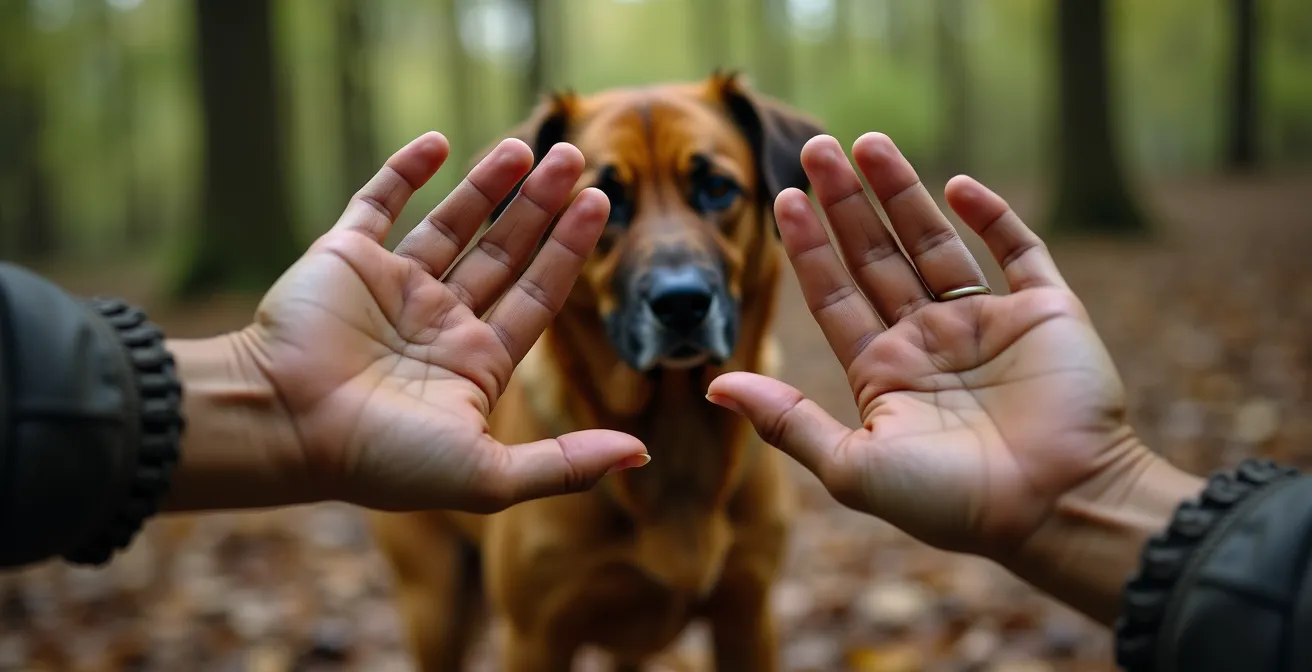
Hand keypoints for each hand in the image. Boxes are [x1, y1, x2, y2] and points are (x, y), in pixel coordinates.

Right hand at [225, 133, 647, 511]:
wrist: (282, 426)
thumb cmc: (381, 459)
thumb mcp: (487, 474)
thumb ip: (564, 464)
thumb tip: (641, 456)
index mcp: (473, 363)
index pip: (538, 293)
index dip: (570, 249)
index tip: (602, 203)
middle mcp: (438, 321)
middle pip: (505, 251)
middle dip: (542, 205)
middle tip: (577, 155)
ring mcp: (391, 287)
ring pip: (453, 222)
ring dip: (490, 183)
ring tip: (527, 143)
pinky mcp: (344, 257)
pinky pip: (379, 202)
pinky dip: (407, 171)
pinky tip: (440, 141)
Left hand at [707, 134, 1194, 597]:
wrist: (1058, 510)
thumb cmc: (952, 501)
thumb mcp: (851, 466)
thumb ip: (786, 419)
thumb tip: (713, 385)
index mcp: (885, 373)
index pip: (834, 295)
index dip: (809, 248)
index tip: (783, 199)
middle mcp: (929, 341)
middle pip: (876, 256)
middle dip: (844, 203)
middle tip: (813, 146)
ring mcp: (987, 322)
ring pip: (934, 241)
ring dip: (902, 193)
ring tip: (867, 143)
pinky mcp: (1045, 312)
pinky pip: (1017, 251)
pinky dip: (993, 216)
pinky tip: (958, 184)